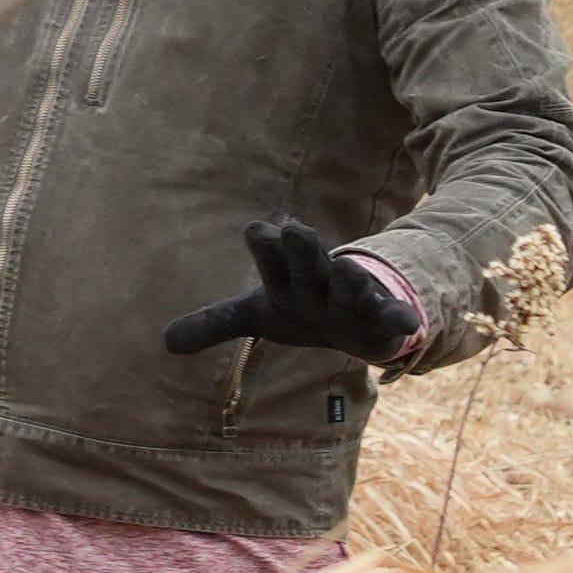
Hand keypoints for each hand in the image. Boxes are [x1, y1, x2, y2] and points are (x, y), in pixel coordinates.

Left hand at [161, 212, 414, 364]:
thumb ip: (214, 323)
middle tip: (295, 230)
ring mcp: (351, 296)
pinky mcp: (380, 316)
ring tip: (349, 270)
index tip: (260, 231)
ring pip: (349, 284)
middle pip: (308, 261)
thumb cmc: (303, 310)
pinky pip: (390, 315)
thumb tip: (164, 343)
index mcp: (284, 276)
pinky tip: (409, 325)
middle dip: (302, 247)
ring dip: (349, 277)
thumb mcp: (258, 316)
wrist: (358, 318)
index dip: (267, 243)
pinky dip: (399, 318)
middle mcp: (317, 279)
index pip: (270, 252)